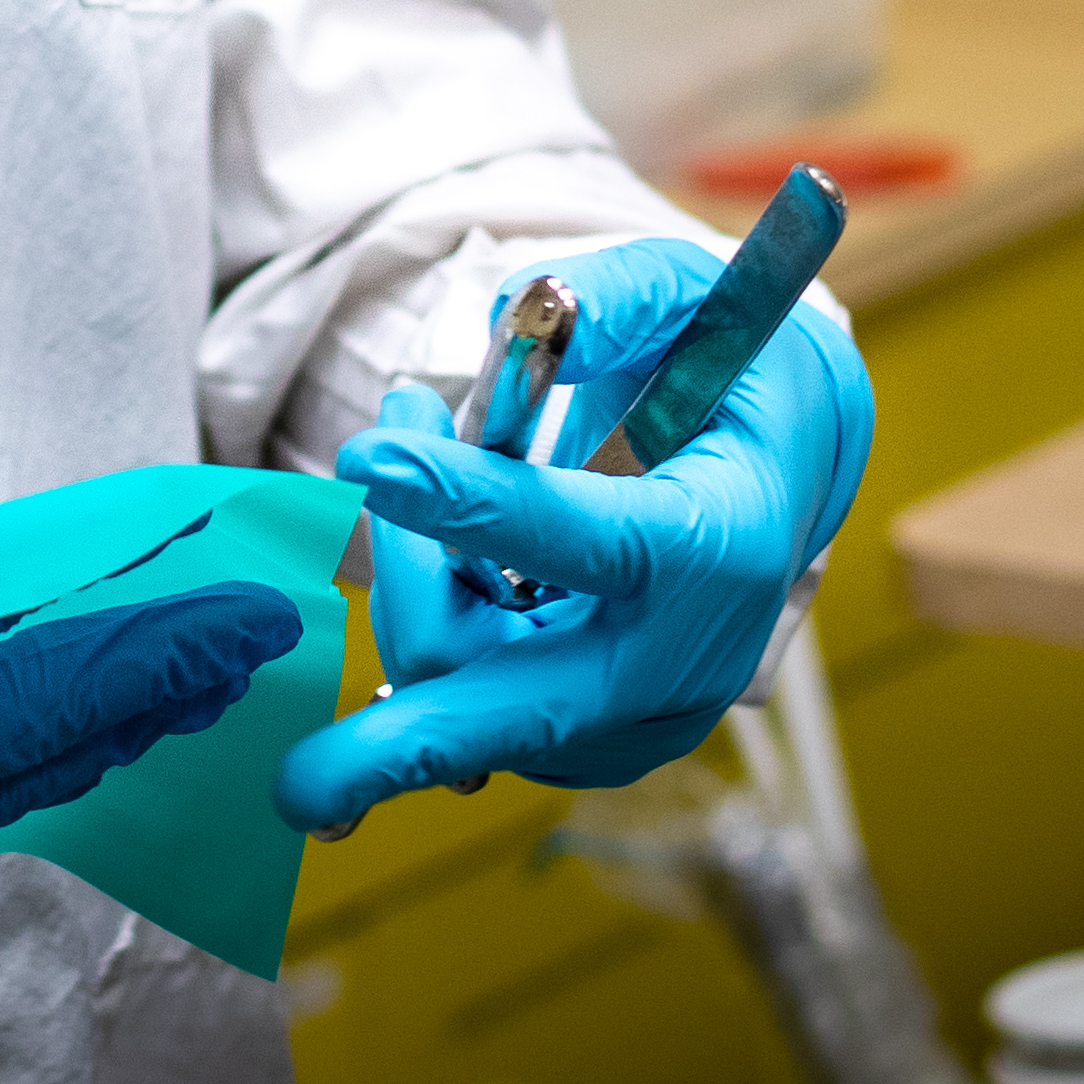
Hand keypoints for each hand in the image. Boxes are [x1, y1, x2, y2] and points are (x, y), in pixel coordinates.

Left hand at [270, 238, 872, 832]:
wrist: (788, 467)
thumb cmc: (726, 370)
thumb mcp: (692, 296)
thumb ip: (618, 296)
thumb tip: (529, 311)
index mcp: (723, 542)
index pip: (584, 538)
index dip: (471, 500)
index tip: (370, 459)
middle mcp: (689, 654)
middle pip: (523, 708)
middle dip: (408, 745)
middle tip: (295, 787)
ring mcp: (648, 714)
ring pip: (472, 688)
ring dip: (409, 584)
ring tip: (401, 452)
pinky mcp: (606, 738)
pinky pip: (481, 703)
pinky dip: (435, 622)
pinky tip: (436, 538)